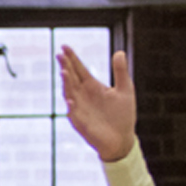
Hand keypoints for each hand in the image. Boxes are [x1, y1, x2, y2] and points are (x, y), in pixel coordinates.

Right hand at [58, 46, 136, 161]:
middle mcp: (83, 95)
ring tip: (64, 71)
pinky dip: (72, 106)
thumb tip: (119, 52)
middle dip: (65, 66)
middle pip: (71, 78)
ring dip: (66, 83)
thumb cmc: (123, 115)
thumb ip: (121, 72)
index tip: (64, 46)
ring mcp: (79, 108)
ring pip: (69, 92)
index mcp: (93, 86)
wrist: (122, 139)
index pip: (79, 69)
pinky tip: (70, 99)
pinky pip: (73, 113)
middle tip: (60, 54)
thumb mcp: (125, 89)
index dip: (72, 58)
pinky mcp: (80, 122)